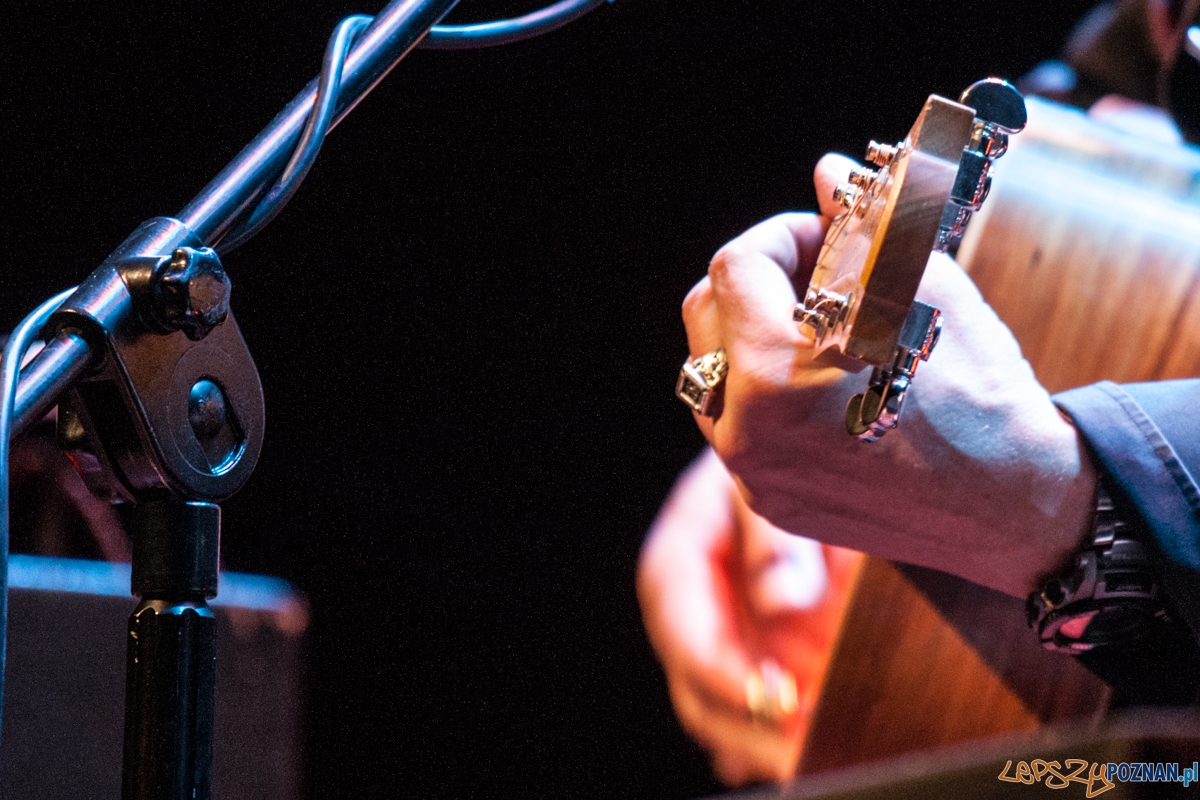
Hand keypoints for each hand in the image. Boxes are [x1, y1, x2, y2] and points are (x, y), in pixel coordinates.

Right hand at [637, 448, 858, 785]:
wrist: (843, 446)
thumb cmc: (810, 450)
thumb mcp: (792, 477)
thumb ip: (781, 533)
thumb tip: (779, 600)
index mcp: (686, 541)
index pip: (679, 615)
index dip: (714, 663)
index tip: (767, 694)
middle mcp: (698, 593)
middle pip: (692, 672)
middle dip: (740, 717)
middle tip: (795, 744)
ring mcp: (726, 626)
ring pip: (717, 699)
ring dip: (755, 736)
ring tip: (800, 758)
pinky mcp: (758, 651)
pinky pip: (748, 707)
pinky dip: (763, 739)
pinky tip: (788, 758)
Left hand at [681, 155, 1097, 597]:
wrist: (1014, 505)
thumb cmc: (979, 392)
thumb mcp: (923, 289)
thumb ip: (862, 224)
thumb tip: (827, 171)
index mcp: (774, 374)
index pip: (736, 265)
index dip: (783, 234)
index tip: (828, 238)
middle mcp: (745, 432)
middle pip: (706, 314)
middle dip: (759, 280)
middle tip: (822, 276)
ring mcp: (751, 473)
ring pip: (712, 370)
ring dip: (754, 334)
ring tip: (823, 331)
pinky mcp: (768, 500)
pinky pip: (736, 424)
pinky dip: (764, 391)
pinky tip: (823, 385)